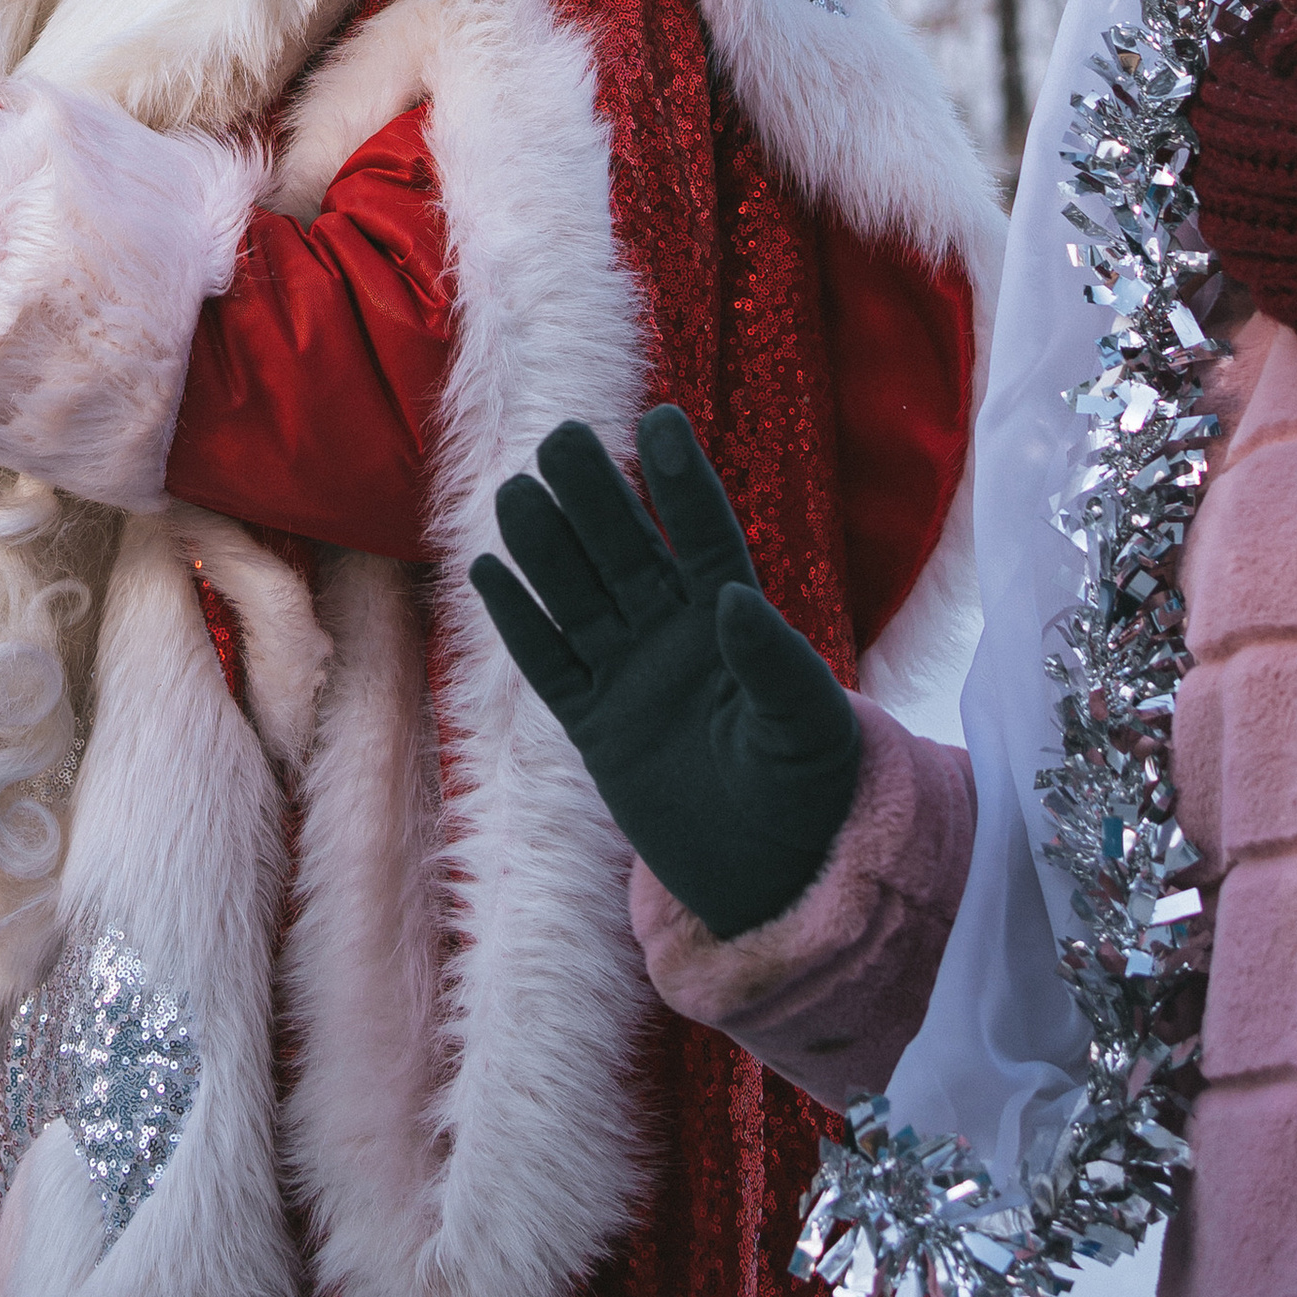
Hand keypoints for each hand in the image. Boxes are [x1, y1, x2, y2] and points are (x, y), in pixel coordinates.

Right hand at [470, 405, 860, 942]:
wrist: (774, 875)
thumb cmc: (810, 793)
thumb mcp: (808, 730)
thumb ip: (775, 665)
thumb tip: (730, 600)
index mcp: (735, 623)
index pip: (705, 538)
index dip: (682, 484)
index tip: (659, 421)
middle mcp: (676, 637)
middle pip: (626, 552)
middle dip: (596, 496)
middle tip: (563, 435)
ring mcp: (631, 677)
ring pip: (578, 597)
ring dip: (547, 546)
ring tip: (516, 490)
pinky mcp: (596, 727)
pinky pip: (549, 664)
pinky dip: (518, 622)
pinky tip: (486, 570)